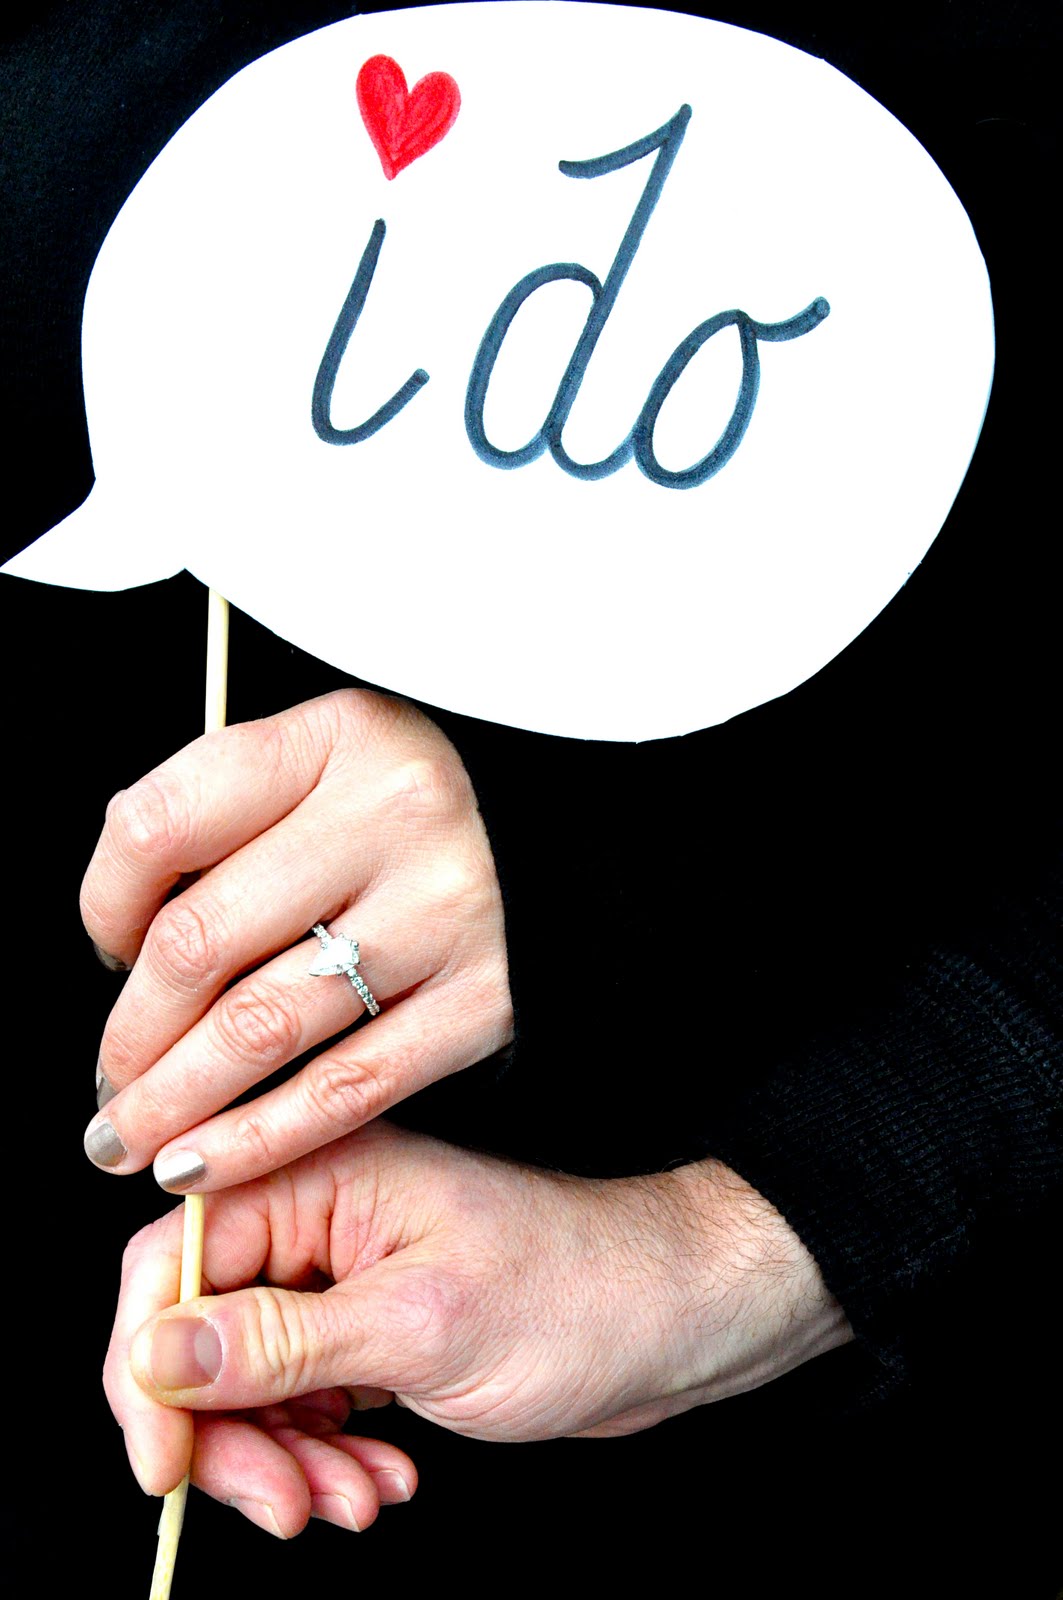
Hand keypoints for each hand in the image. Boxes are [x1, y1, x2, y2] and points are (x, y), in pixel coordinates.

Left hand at [81, 690, 511, 1190]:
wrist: (565, 844)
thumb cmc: (407, 813)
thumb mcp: (325, 768)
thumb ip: (228, 826)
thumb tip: (124, 954)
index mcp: (337, 736)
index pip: (161, 824)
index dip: (104, 905)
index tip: (109, 950)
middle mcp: (395, 813)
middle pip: (199, 942)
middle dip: (128, 1036)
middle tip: (108, 1084)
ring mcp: (445, 911)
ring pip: (259, 1029)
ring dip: (170, 1103)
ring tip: (127, 1139)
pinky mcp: (483, 1001)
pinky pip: (343, 1090)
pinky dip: (253, 1141)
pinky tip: (198, 1164)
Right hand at [109, 1122, 851, 1531]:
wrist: (672, 1319)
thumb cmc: (570, 1294)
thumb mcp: (414, 1328)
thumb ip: (273, 1345)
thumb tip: (148, 1356)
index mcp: (317, 1175)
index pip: (169, 1265)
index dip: (148, 1375)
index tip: (165, 1471)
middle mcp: (316, 1216)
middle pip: (197, 1336)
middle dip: (229, 1438)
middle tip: (283, 1510)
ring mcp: (339, 1274)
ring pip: (245, 1382)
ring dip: (285, 1458)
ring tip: (351, 1498)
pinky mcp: (367, 1326)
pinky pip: (301, 1400)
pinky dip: (326, 1453)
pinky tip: (380, 1480)